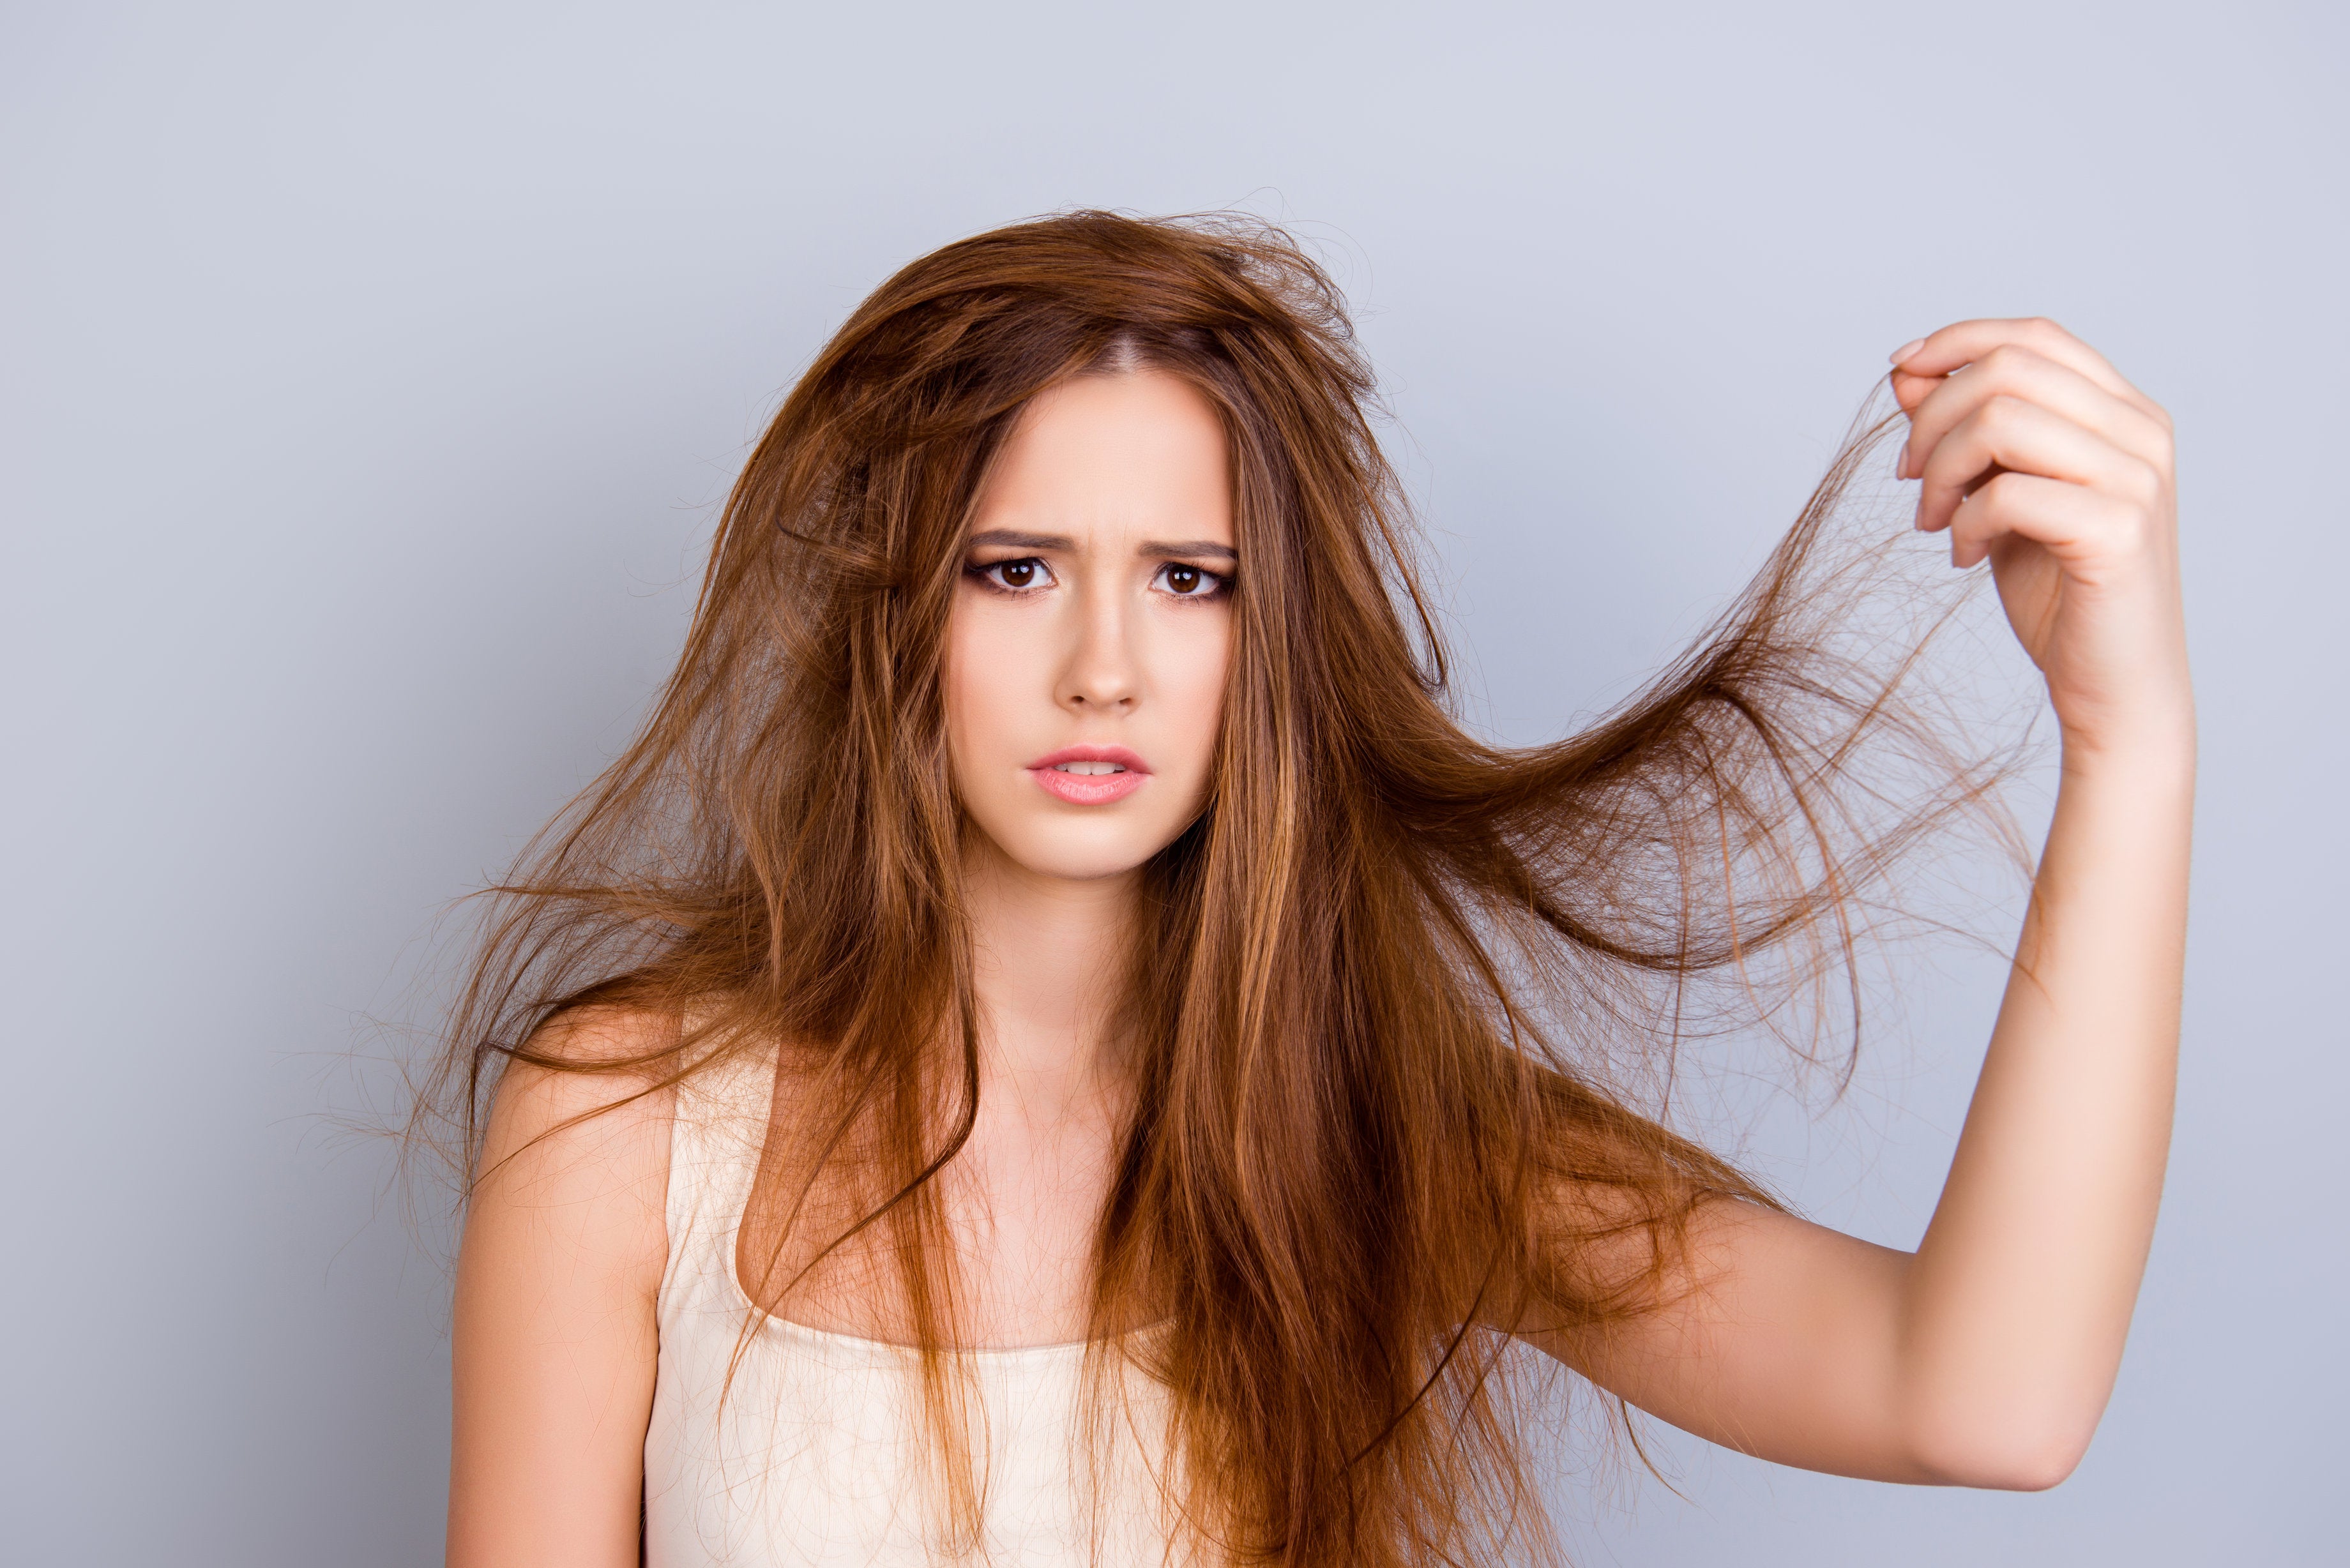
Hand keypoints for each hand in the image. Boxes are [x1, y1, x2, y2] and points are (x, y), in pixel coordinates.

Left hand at [1890, 319, 2190, 756]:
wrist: (2114, 686)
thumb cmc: (2058, 591)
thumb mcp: (1999, 494)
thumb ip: (1966, 432)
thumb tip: (1906, 372)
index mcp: (2124, 412)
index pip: (2034, 336)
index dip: (1956, 342)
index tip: (1899, 372)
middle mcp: (2141, 433)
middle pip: (2008, 369)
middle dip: (1933, 417)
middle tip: (1909, 477)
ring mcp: (2137, 479)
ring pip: (2001, 419)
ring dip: (1940, 469)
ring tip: (1931, 520)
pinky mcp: (2118, 531)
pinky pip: (2008, 492)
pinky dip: (1964, 522)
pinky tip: (1962, 557)